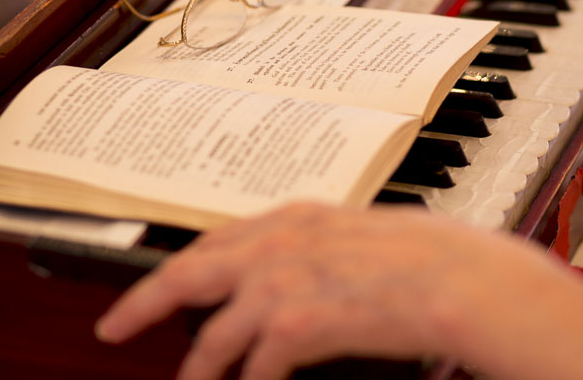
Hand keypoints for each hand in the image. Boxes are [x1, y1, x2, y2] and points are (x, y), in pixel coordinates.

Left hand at [95, 203, 560, 379]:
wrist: (465, 281)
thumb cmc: (434, 257)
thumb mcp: (367, 234)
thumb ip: (325, 246)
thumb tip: (305, 267)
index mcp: (298, 218)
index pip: (219, 238)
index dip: (183, 262)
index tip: (162, 280)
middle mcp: (281, 244)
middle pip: (190, 272)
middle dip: (145, 301)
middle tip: (116, 325)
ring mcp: (286, 280)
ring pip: (214, 330)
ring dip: (199, 364)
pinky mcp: (298, 322)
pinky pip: (254, 364)